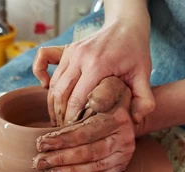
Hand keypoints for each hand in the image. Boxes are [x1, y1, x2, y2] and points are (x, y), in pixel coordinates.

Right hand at [32, 16, 154, 125]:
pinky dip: (40, 74)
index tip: (75, 133)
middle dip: (61, 116)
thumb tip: (135, 120)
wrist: (126, 25)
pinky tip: (45, 87)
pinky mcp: (66, 49)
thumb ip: (144, 99)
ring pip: (53, 84)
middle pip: (60, 94)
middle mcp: (80, 57)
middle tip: (65, 131)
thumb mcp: (144, 75)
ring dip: (52, 104)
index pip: (77, 100)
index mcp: (97, 65)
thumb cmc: (135, 51)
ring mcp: (71, 51)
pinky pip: (44, 59)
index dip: (73, 120)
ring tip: (58, 120)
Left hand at [32, 77, 135, 171]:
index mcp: (118, 118)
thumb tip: (91, 102)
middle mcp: (124, 138)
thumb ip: (98, 93)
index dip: (62, 139)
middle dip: (61, 159)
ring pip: (93, 167)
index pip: (86, 132)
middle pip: (89, 153)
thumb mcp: (106, 87)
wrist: (130, 109)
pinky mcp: (121, 166)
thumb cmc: (109, 96)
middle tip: (38, 162)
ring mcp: (124, 154)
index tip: (40, 143)